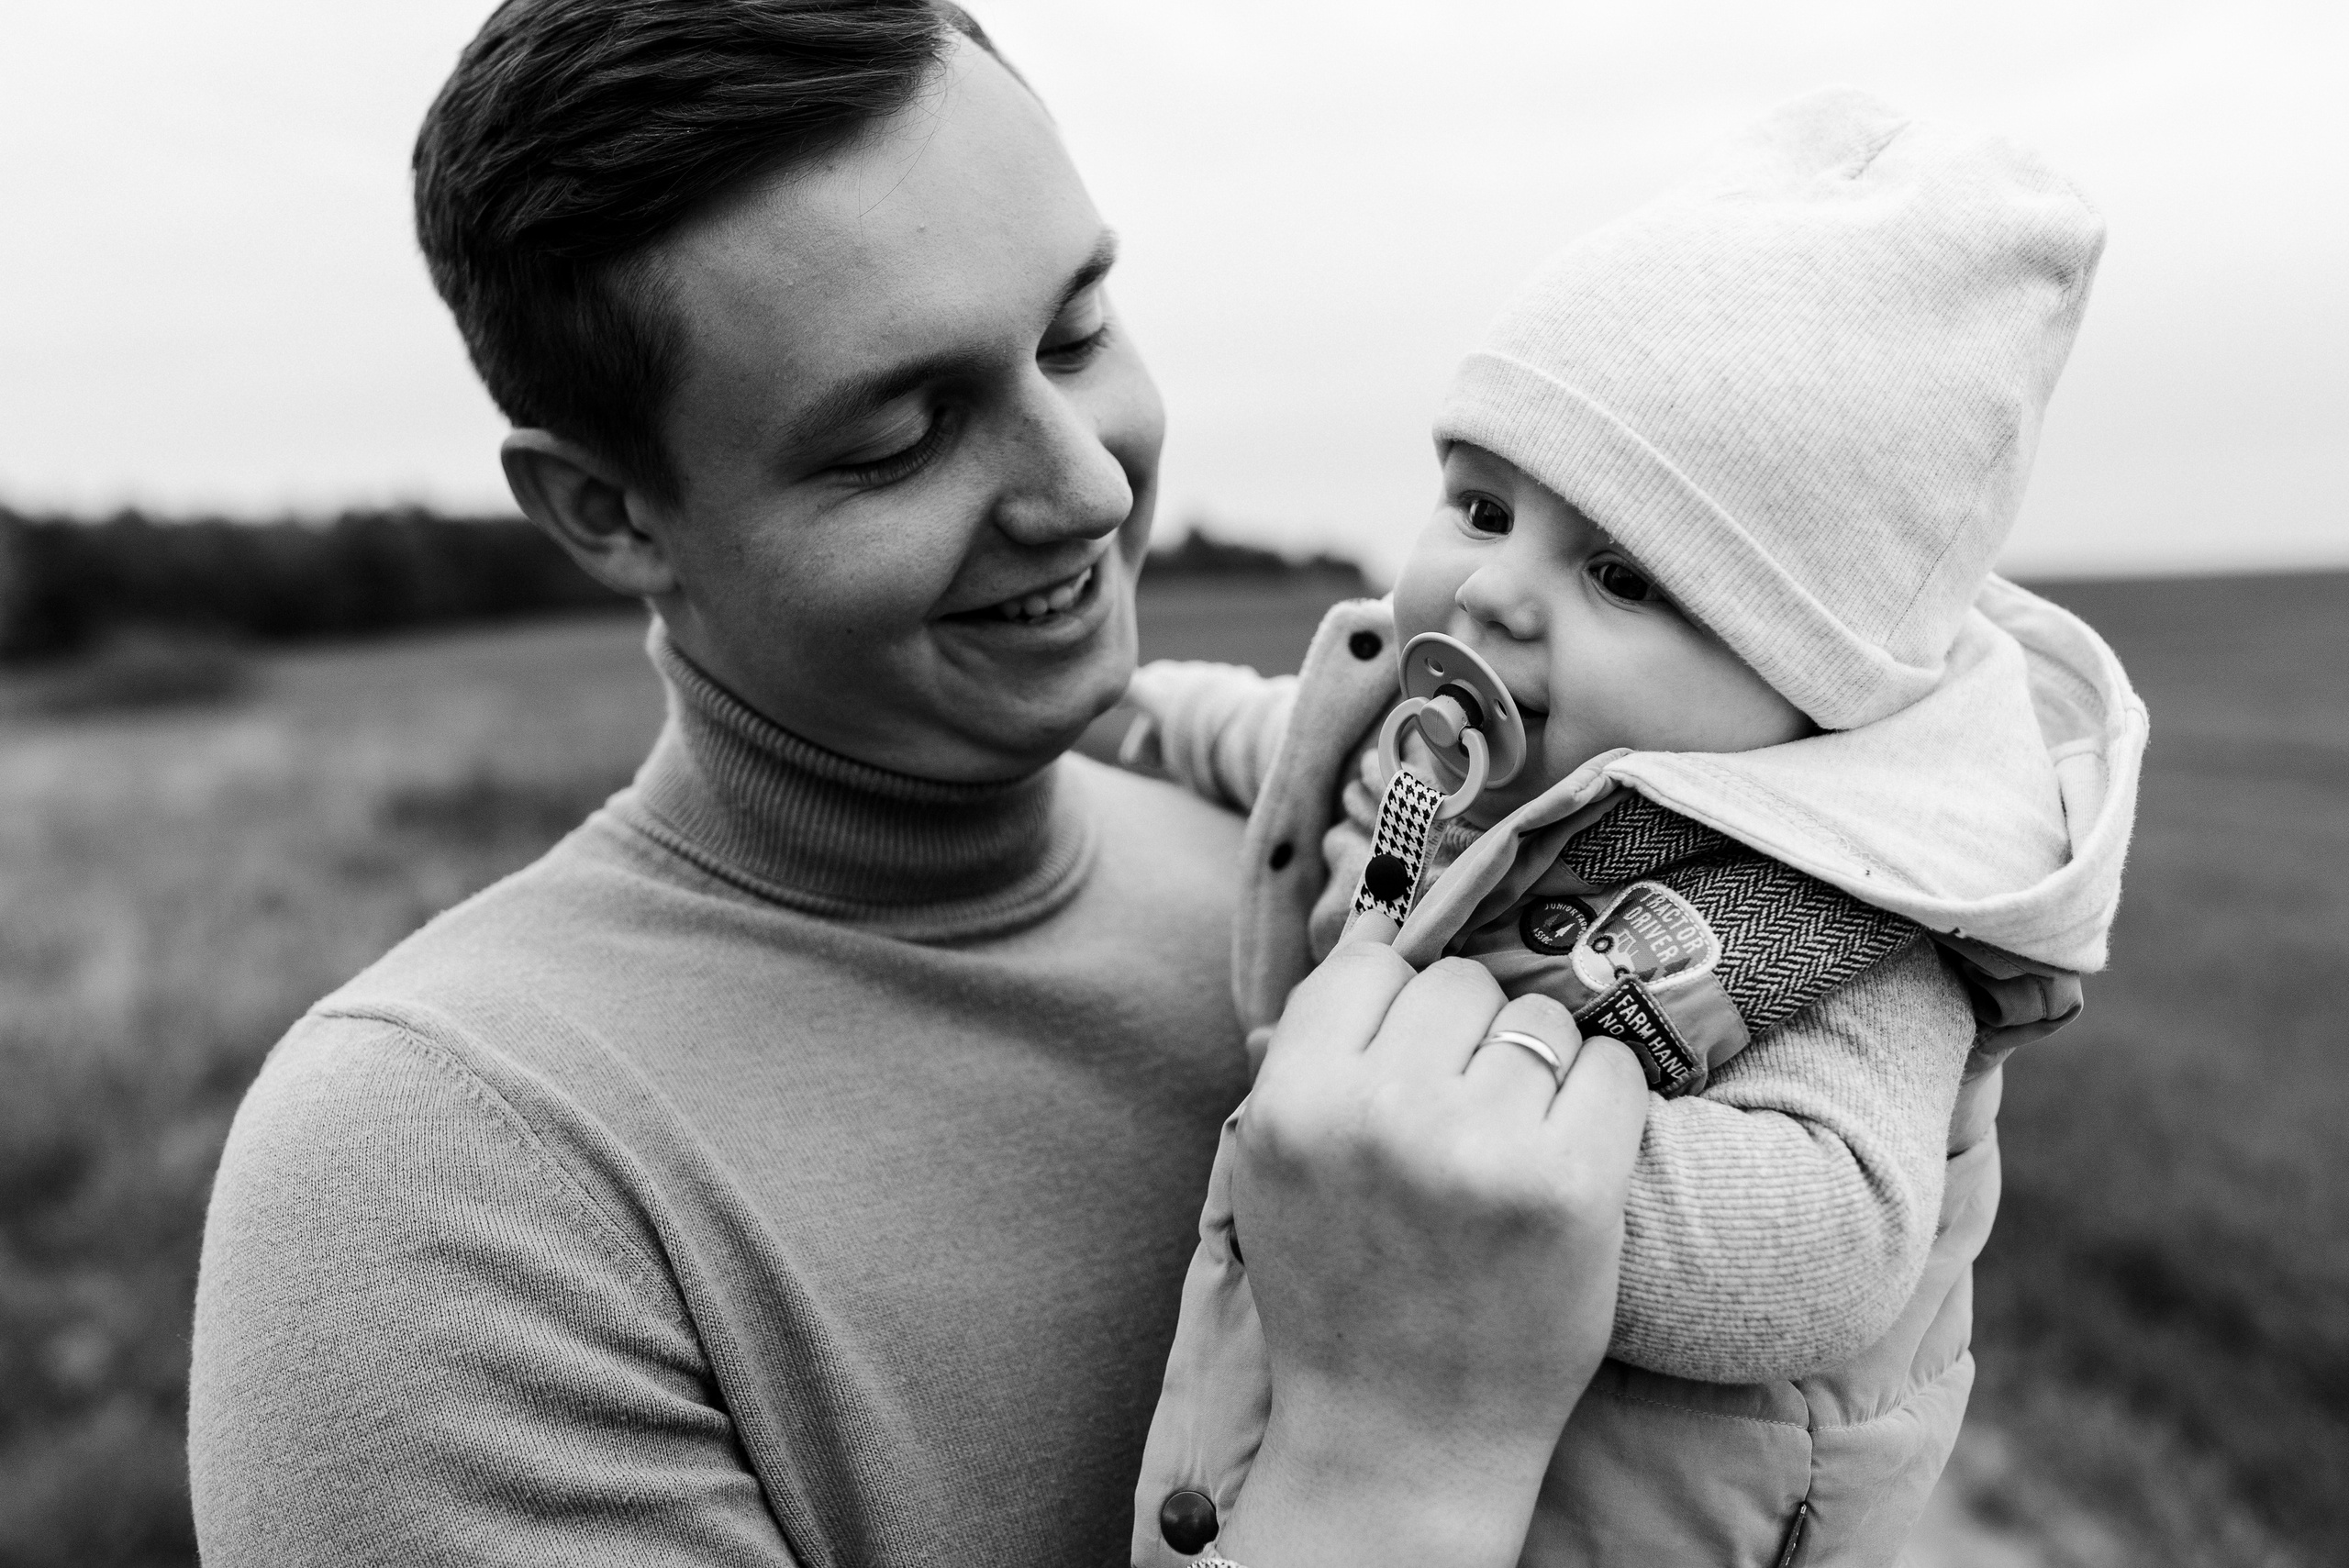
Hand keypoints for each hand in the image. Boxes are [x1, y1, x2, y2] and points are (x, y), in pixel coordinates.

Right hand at [1217, 920, 1648, 1567]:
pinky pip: (1611, 1067)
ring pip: (1538, 1019)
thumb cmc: (1341, 1287)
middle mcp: (1383, 1116)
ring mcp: (1480, 1150)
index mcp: (1296, 1103)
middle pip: (1458, 985)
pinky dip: (1602, 1101)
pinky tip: (1568, 1158)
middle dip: (1469, 1038)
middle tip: (1463, 1118)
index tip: (1410, 1061)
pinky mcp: (1570, 1187)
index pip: (1371, 966)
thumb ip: (1317, 1048)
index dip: (1398, 1010)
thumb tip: (1382, 915)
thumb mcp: (1277, 1164)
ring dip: (1537, 1068)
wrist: (1404, 1436)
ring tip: (1510, 1147)